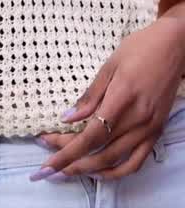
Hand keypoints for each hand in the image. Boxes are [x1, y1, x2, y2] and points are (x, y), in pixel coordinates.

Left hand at [36, 17, 184, 181]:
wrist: (173, 47)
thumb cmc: (139, 49)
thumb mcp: (110, 64)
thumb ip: (90, 95)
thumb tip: (68, 118)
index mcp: (122, 98)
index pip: (91, 134)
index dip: (67, 151)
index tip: (47, 161)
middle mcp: (137, 119)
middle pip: (99, 150)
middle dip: (71, 161)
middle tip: (48, 163)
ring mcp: (149, 129)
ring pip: (116, 161)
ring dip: (89, 170)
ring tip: (67, 169)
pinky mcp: (156, 132)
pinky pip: (136, 162)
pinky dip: (116, 172)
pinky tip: (99, 171)